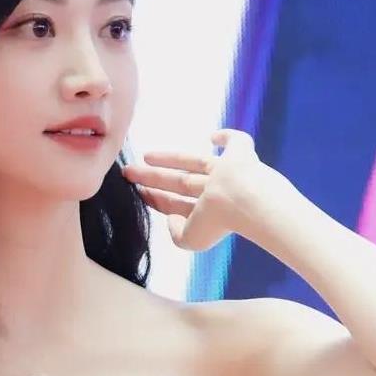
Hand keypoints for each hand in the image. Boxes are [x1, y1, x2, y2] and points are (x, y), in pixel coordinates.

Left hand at [121, 128, 276, 251]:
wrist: (246, 201)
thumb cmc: (218, 221)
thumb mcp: (191, 239)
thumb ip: (177, 232)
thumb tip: (171, 218)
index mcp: (204, 211)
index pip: (176, 203)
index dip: (156, 198)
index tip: (138, 190)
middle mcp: (216, 191)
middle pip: (179, 182)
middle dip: (153, 178)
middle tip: (129, 172)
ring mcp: (229, 171)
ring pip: (195, 162)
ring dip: (170, 159)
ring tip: (146, 155)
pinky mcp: (242, 154)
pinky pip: (236, 142)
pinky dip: (227, 138)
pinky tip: (213, 137)